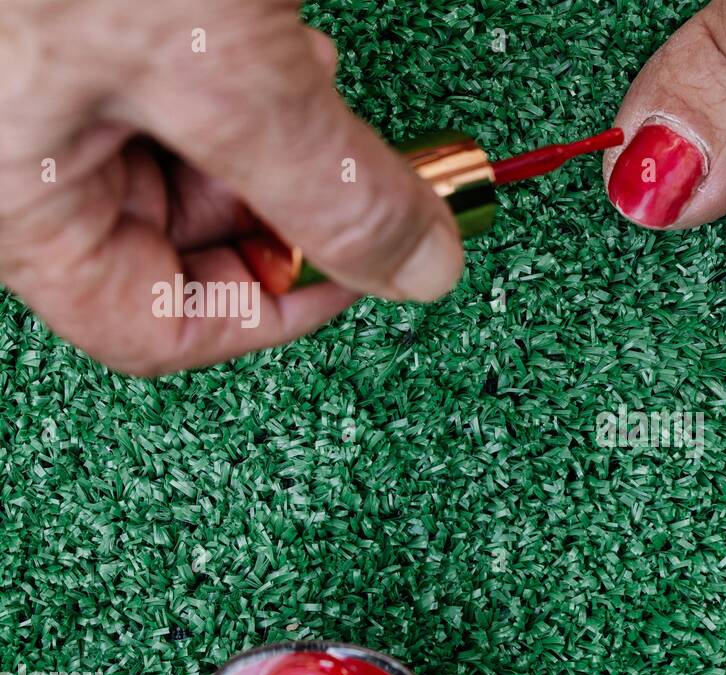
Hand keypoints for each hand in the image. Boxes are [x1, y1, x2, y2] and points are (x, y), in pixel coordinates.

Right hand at [0, 0, 462, 375]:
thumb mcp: (219, 70)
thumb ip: (328, 187)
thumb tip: (419, 267)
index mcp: (20, 201)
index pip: (158, 326)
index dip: (276, 309)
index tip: (365, 268)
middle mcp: (26, 153)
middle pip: (180, 241)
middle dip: (282, 203)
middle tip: (359, 165)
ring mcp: (55, 83)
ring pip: (187, 159)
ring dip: (273, 136)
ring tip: (307, 72)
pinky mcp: (93, 27)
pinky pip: (181, 85)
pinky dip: (246, 73)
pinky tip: (274, 31)